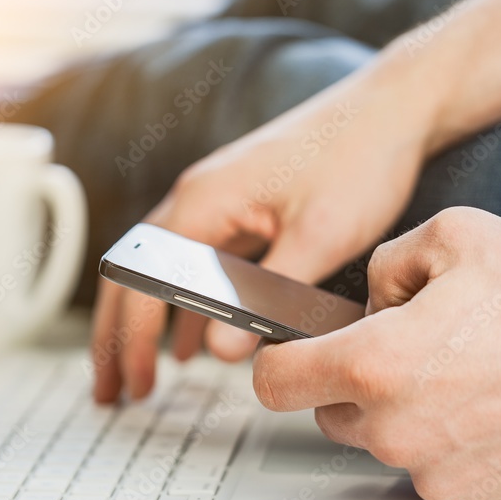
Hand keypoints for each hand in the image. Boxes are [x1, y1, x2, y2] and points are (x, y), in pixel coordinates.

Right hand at [92, 66, 434, 402]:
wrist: (391, 109)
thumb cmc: (358, 159)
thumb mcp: (317, 237)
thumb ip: (267, 296)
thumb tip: (223, 352)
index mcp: (203, 202)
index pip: (143, 281)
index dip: (133, 340)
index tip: (134, 385)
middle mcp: (198, 198)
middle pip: (133, 275)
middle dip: (117, 337)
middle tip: (109, 390)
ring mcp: (218, 202)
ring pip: (161, 271)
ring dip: (147, 325)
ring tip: (139, 376)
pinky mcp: (242, 209)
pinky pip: (197, 265)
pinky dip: (186, 306)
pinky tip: (193, 342)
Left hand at [252, 207, 500, 499]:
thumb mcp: (450, 237)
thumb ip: (383, 266)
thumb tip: (369, 301)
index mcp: (371, 366)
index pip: (274, 382)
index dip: (280, 363)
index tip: (293, 356)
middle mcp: (393, 430)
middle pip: (330, 414)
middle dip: (354, 384)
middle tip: (411, 351)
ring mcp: (433, 471)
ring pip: (385, 443)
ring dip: (405, 414)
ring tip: (465, 374)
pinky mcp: (473, 496)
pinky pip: (435, 467)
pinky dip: (449, 442)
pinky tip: (492, 406)